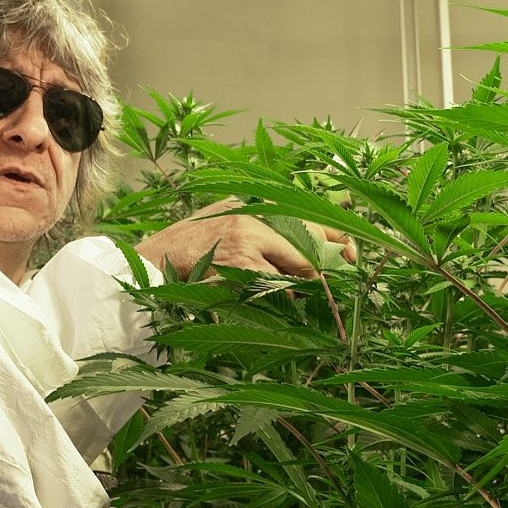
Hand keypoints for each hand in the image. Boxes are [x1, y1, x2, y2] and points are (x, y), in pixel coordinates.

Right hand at [138, 200, 357, 278]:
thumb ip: (261, 215)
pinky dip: (283, 297)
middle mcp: (258, 221)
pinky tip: (276, 301)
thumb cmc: (191, 240)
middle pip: (312, 248)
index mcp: (258, 206)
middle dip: (326, 270)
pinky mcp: (241, 269)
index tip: (352, 256)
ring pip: (298, 271)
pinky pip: (278, 287)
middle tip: (331, 283)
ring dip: (303, 287)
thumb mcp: (227, 212)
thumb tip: (306, 230)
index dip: (340, 240)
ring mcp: (250, 246)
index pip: (315, 219)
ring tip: (300, 295)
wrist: (156, 260)